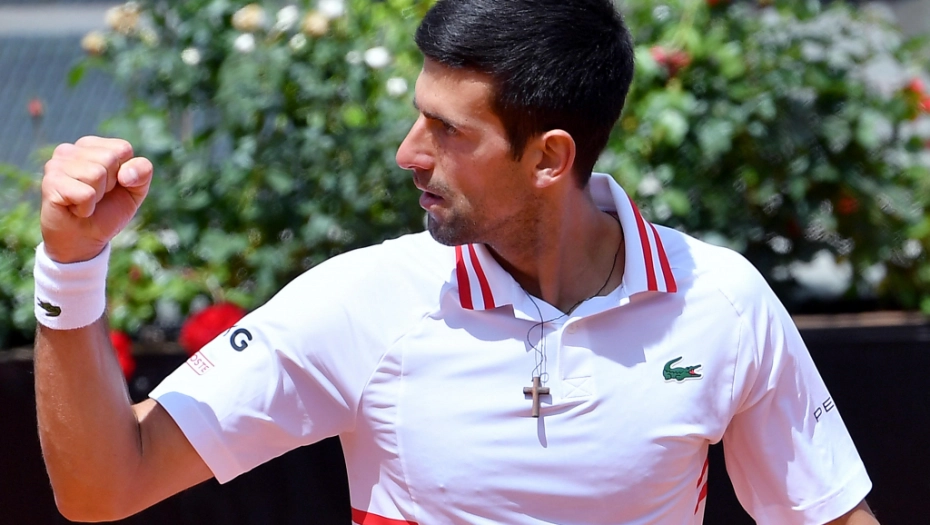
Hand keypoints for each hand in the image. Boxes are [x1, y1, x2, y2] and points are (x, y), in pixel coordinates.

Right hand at [41, 136, 152, 262]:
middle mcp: (70, 150)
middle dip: (110, 184)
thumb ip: (142, 171)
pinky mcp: (50, 183)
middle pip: (109, 158)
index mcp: (91, 145)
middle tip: (96, 196)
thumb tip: (126, 174)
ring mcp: (56, 164)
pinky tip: (75, 209)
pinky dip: (87, 208)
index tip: (112, 186)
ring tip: (85, 202)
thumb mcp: (135, 190)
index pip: (123, 148)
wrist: (85, 240)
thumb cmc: (108, 210)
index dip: (126, 173)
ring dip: (97, 196)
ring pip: (97, 174)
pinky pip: (85, 193)